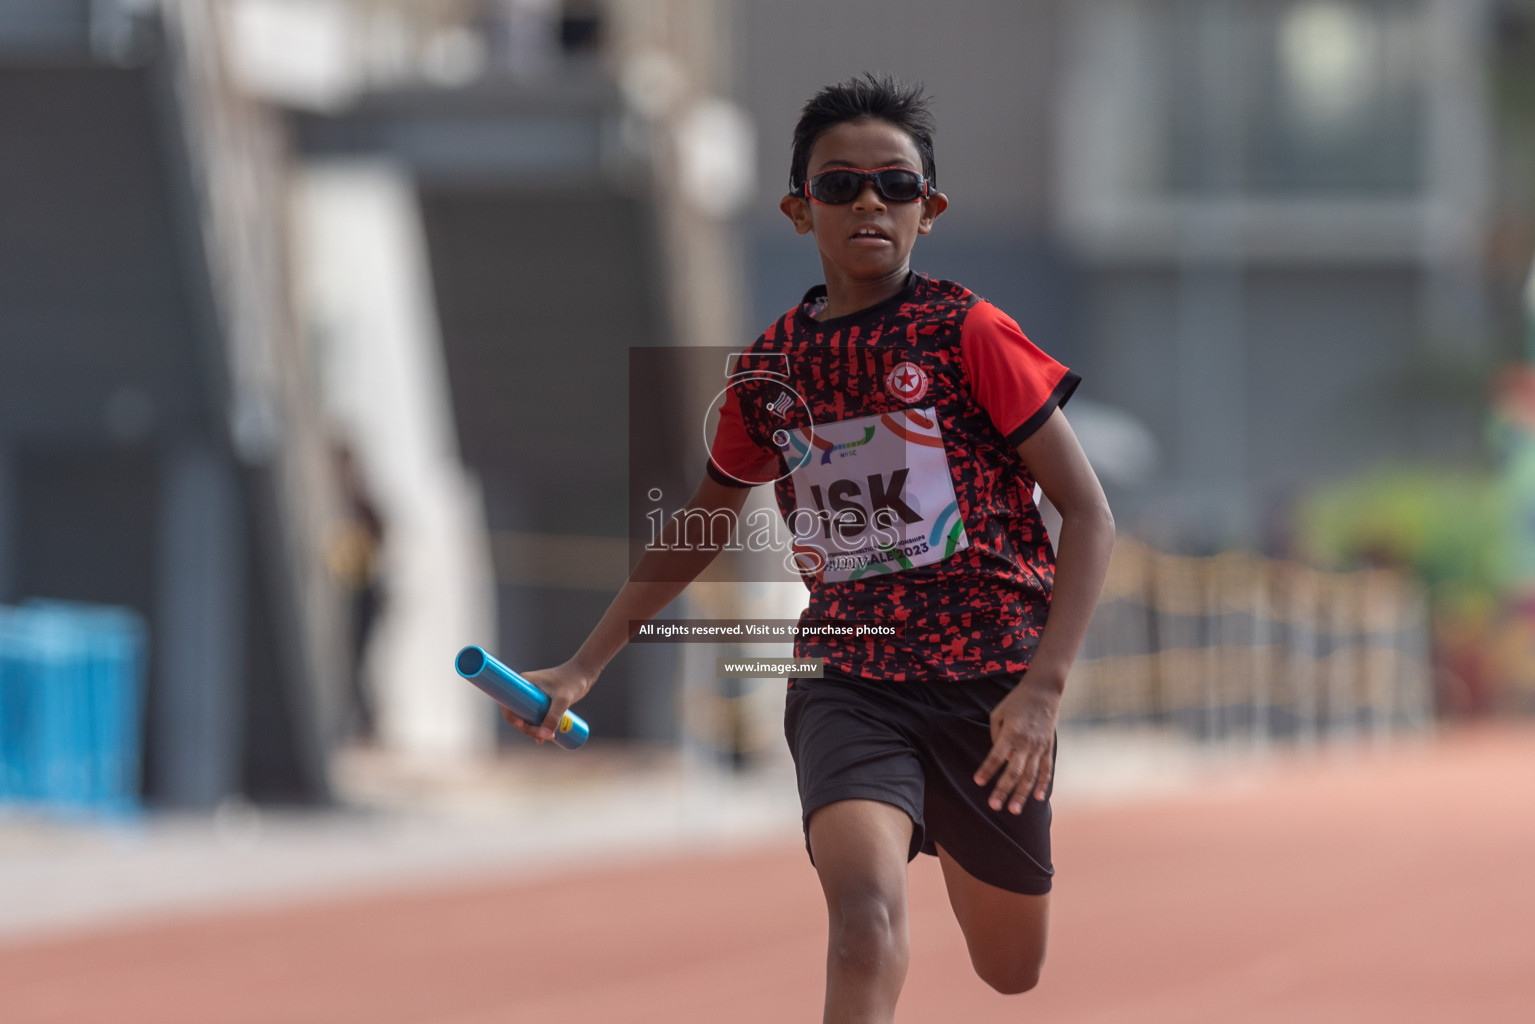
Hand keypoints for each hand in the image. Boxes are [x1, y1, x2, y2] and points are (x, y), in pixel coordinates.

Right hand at [502, 661, 593, 743]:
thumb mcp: (563, 699)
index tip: (524, 726)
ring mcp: (533, 696)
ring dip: (534, 729)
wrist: (585, 673)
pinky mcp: (542, 701)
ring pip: (527, 717)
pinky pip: (536, 717)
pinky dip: (539, 727)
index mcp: (523, 683)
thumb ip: (554, 715)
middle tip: (543, 737)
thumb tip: (545, 734)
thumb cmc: (573, 681)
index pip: (510, 704)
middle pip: (518, 714)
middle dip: (527, 728)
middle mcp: (525, 689)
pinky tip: (544, 738)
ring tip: (550, 737)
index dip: (513, 718)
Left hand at [974, 676, 1060, 812]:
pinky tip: (1038, 798)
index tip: (978, 782)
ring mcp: (1039, 747)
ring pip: (1030, 776)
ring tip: (1014, 810)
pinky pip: (1046, 770)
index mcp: (1011, 733)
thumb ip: (995, 735)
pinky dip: (1043, 785)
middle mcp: (1025, 743)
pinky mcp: (1048, 748)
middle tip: (994, 806)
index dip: (987, 770)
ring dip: (1022, 794)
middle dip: (1003, 790)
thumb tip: (998, 757)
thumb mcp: (998, 713)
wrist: (1043, 691)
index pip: (996, 756)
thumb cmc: (1016, 701)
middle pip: (1013, 772)